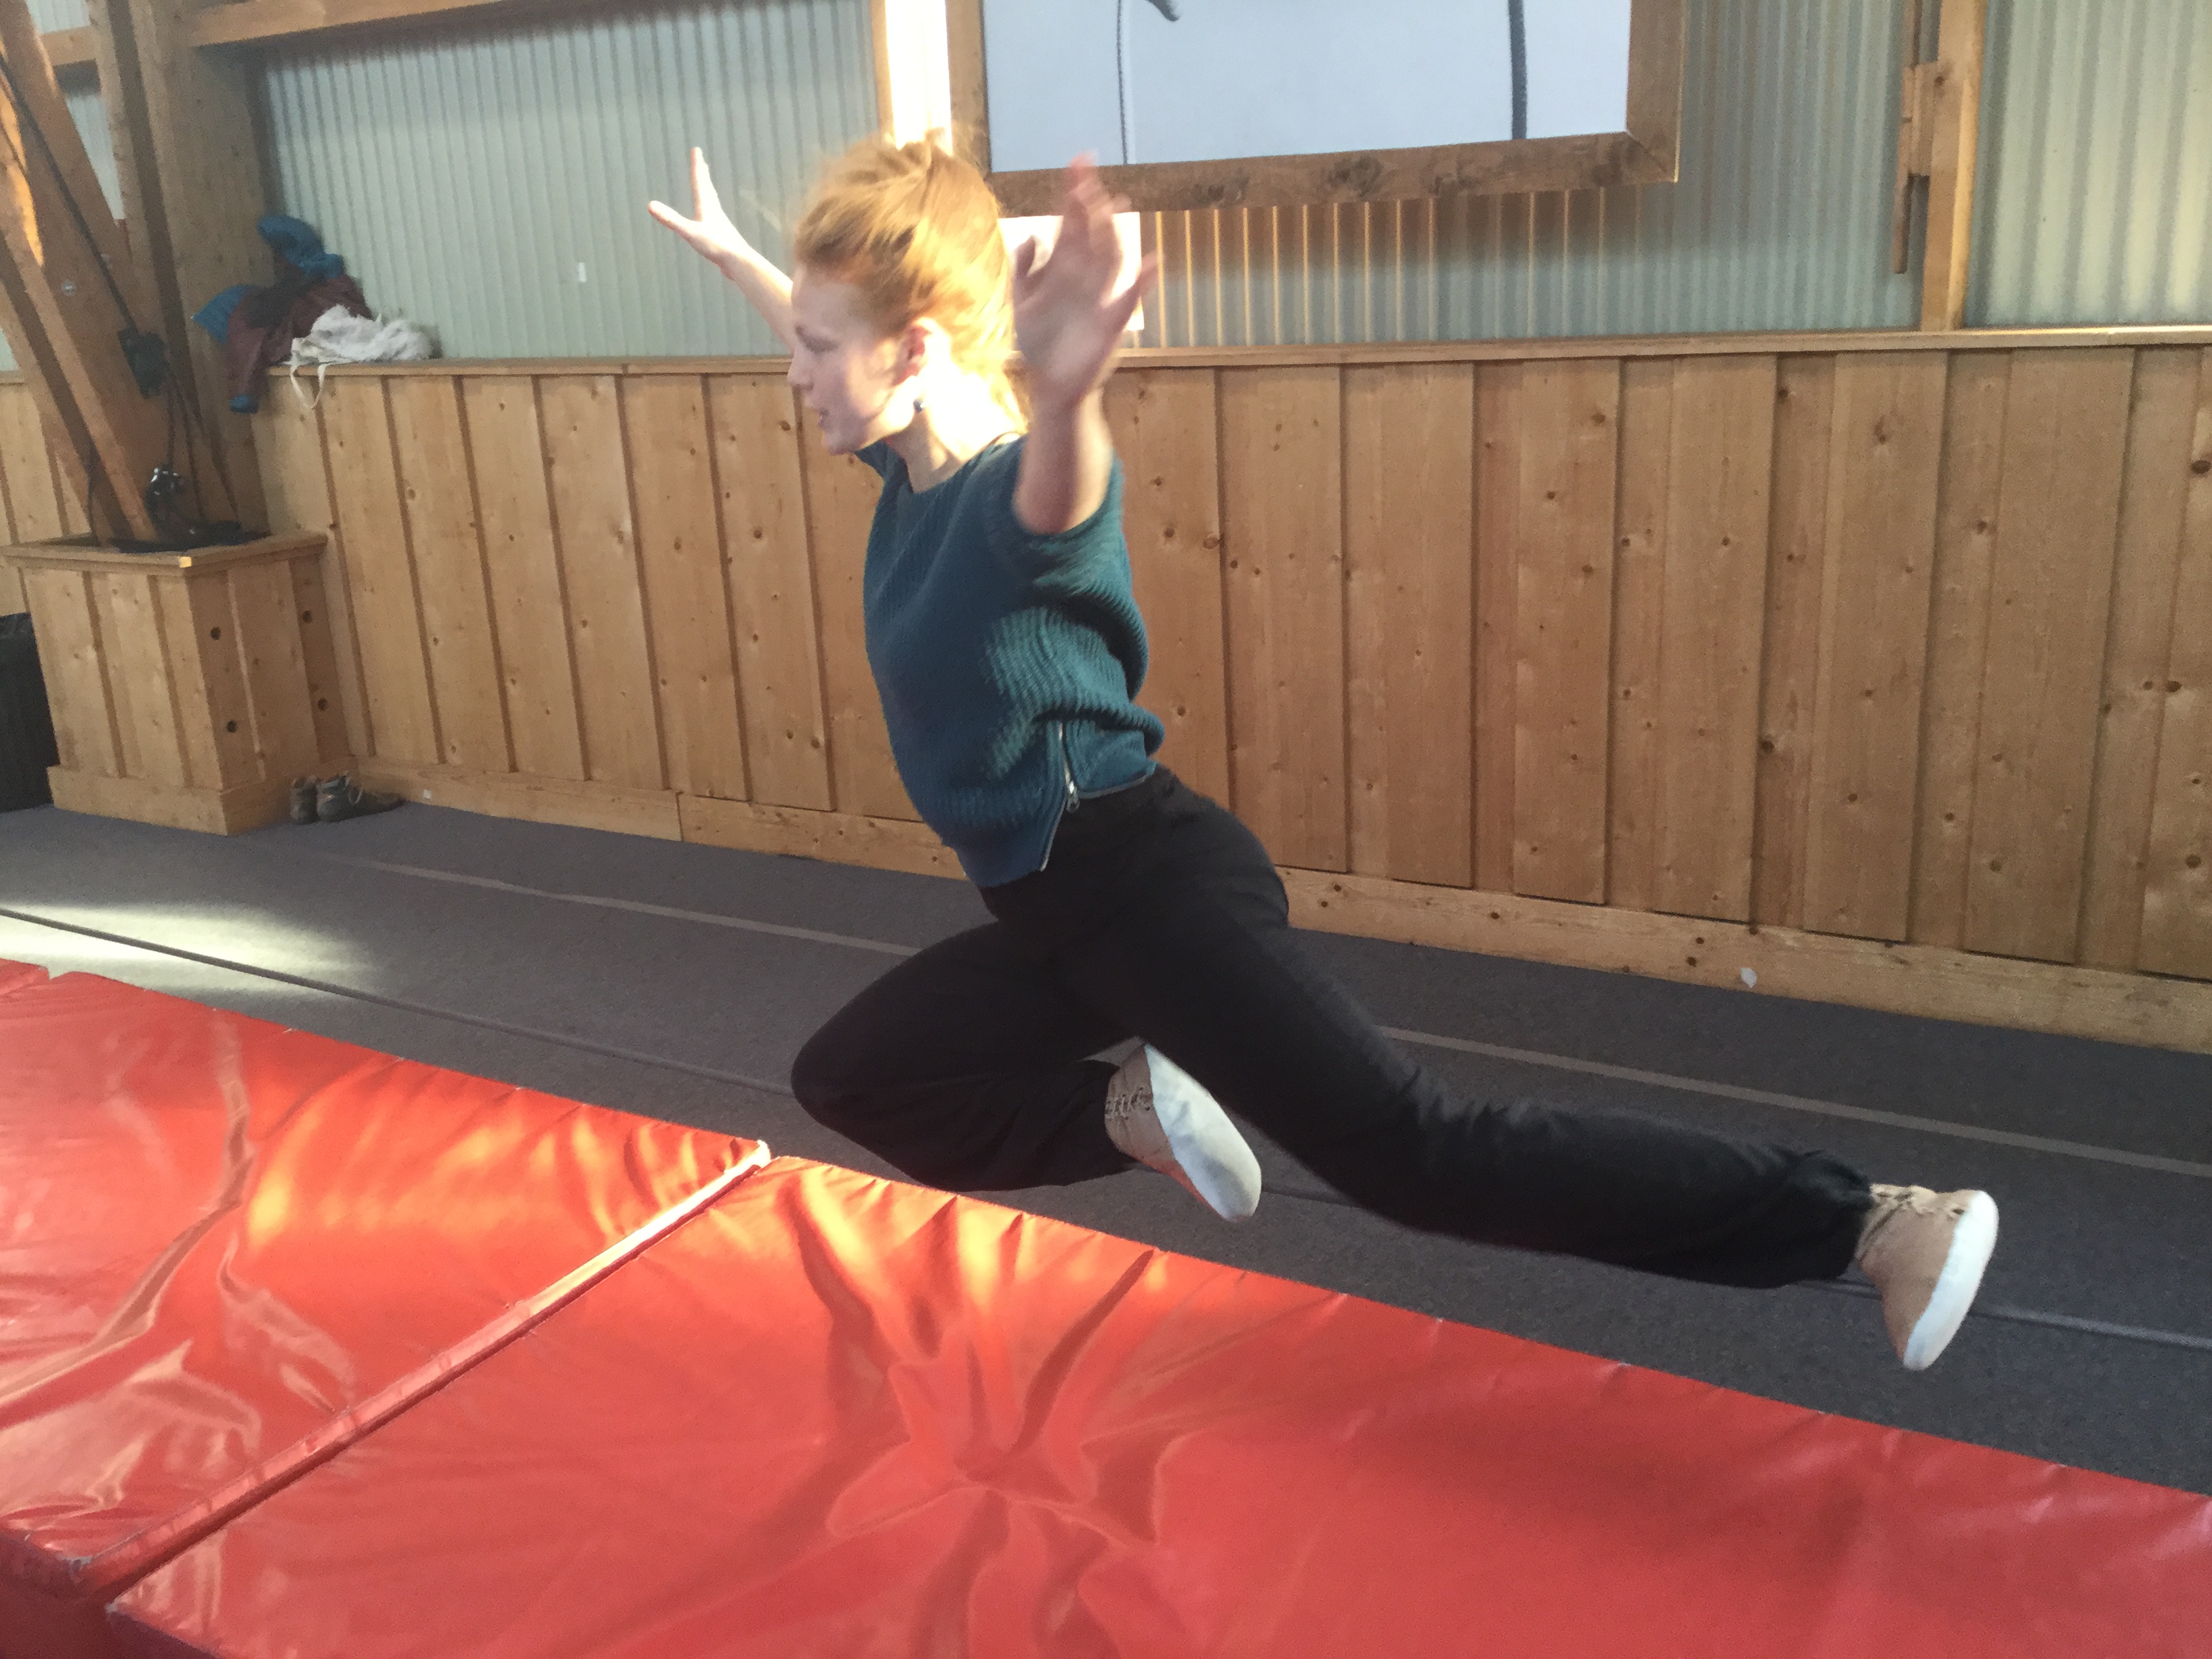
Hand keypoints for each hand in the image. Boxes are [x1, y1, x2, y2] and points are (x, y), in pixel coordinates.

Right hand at [648, 148, 753, 270]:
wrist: (739, 262)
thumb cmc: (716, 246)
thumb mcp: (689, 232)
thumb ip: (671, 219)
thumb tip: (650, 206)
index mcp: (706, 207)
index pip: (700, 181)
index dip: (697, 165)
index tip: (696, 149)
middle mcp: (714, 211)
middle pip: (708, 188)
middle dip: (703, 174)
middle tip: (702, 162)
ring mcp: (720, 223)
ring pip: (713, 203)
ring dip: (708, 191)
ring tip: (707, 187)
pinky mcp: (722, 236)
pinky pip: (714, 218)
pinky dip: (711, 211)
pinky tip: (711, 218)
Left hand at [1012, 158, 1157, 411]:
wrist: (1050, 386)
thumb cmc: (1039, 344)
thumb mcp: (1021, 304)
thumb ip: (1023, 271)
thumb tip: (1032, 236)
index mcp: (1063, 271)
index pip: (1071, 224)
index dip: (1074, 194)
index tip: (1077, 163)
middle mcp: (1084, 279)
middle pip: (1091, 234)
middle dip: (1091, 205)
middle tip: (1089, 175)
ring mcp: (1099, 299)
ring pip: (1110, 259)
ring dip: (1113, 233)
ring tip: (1115, 204)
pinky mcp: (1110, 326)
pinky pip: (1128, 301)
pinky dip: (1141, 284)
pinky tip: (1152, 263)